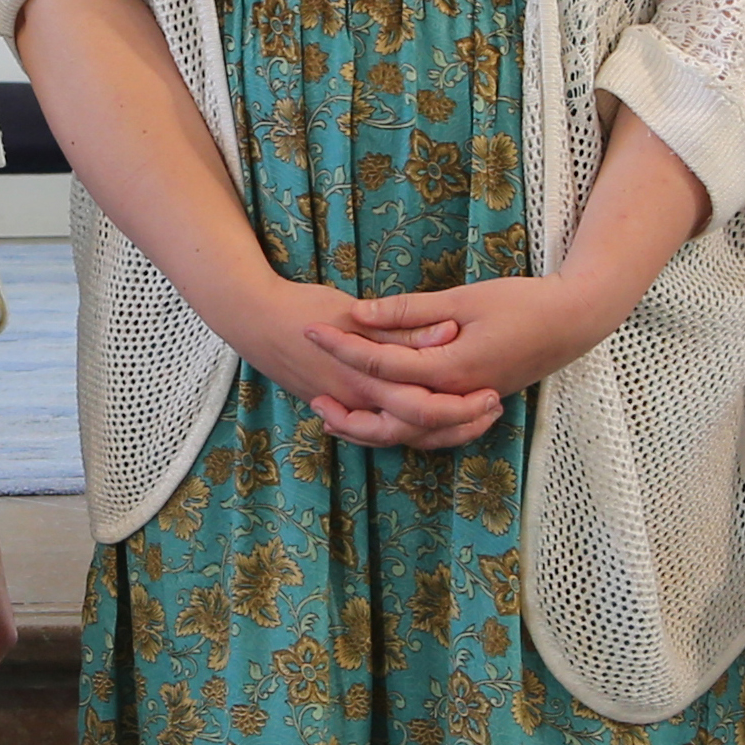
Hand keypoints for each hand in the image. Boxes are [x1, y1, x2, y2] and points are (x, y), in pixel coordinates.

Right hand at [220, 274, 506, 453]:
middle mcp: (359, 404)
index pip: (425, 409)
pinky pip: (380, 428)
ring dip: (439, 430)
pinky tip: (431, 418)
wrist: (252, 319)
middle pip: (419, 431)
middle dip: (459, 425)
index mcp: (366, 382)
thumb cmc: (302, 309)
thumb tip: (448, 332)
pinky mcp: (341, 404)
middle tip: (492, 408)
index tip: (492, 394)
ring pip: (400, 435)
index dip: (462, 408)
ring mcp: (348, 408)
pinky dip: (409, 428)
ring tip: (473, 416)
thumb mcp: (355, 313)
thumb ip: (404, 327)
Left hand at [316, 271, 613, 414]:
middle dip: (346, 407)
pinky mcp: (473, 405)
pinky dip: (399, 431)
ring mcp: (466, 406)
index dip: (342, 346)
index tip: (310, 331)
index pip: (381, 364)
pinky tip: (379, 419)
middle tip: (309, 393)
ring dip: (368, 429)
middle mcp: (455, 397)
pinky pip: (429, 433)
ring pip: (408, 434)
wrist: (573, 323)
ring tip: (333, 417)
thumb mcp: (464, 298)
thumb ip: (411, 310)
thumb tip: (361, 314)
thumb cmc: (522, 303)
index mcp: (449, 368)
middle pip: (388, 417)